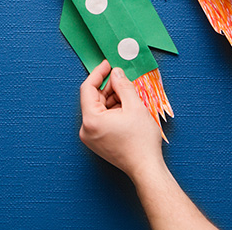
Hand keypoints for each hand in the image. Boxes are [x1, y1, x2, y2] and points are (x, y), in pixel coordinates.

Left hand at [79, 60, 164, 179]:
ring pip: (98, 109)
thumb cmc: (141, 141)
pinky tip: (126, 108)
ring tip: (129, 95)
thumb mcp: (134, 106)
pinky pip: (101, 119)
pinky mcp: (97, 142)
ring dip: (112, 99)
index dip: (98, 73)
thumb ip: (123, 85)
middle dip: (108, 87)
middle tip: (123, 79)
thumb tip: (116, 73)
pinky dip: (112, 110)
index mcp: (91, 120)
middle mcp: (86, 129)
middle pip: (93, 99)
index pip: (88, 88)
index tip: (108, 64)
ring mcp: (90, 137)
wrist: (146, 168)